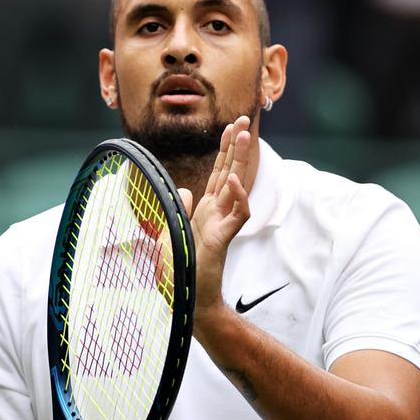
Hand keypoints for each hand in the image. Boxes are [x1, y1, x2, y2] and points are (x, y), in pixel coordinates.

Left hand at [180, 116, 251, 313]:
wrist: (188, 298)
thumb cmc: (182, 270)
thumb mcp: (174, 231)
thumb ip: (181, 209)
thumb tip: (185, 190)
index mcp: (207, 209)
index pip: (219, 172)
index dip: (224, 149)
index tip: (229, 127)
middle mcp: (218, 213)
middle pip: (231, 171)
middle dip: (237, 146)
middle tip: (244, 120)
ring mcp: (223, 224)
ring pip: (237, 186)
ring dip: (241, 161)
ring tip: (245, 136)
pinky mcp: (225, 238)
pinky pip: (238, 214)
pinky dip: (238, 196)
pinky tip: (234, 179)